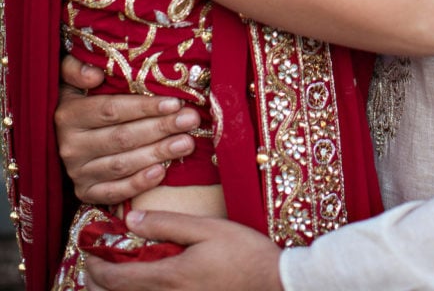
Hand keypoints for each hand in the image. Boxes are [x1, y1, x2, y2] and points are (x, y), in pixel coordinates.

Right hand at [57, 55, 199, 204]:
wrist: (61, 135)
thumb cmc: (80, 97)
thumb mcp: (71, 77)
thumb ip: (76, 69)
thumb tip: (95, 75)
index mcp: (69, 115)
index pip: (111, 111)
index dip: (144, 107)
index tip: (175, 102)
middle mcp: (70, 146)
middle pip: (122, 138)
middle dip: (160, 128)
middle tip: (190, 120)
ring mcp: (77, 172)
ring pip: (122, 165)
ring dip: (158, 153)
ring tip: (187, 143)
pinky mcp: (85, 193)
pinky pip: (114, 192)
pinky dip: (138, 184)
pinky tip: (162, 171)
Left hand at [84, 211, 282, 290]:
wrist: (273, 284)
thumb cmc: (242, 253)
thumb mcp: (206, 229)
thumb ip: (167, 224)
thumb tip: (131, 220)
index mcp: (168, 277)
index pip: (116, 278)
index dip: (96, 265)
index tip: (89, 250)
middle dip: (98, 283)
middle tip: (93, 266)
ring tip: (111, 278)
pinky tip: (142, 285)